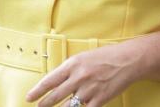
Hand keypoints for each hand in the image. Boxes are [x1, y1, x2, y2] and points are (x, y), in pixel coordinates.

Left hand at [25, 43, 142, 106]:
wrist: (129, 60)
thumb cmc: (107, 56)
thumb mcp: (85, 57)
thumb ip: (71, 68)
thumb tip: (58, 80)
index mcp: (73, 64)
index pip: (49, 80)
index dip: (37, 91)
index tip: (29, 97)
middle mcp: (79, 77)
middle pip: (55, 96)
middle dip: (44, 104)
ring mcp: (89, 89)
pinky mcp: (99, 99)